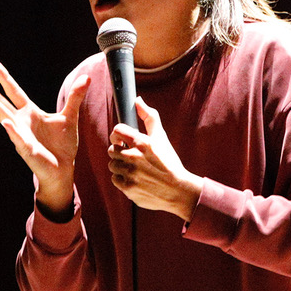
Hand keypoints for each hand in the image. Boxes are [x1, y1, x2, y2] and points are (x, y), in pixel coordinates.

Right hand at [0, 61, 89, 217]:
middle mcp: (22, 122)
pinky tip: (6, 123)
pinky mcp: (28, 150)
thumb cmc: (62, 145)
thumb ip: (75, 97)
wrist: (63, 169)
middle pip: (2, 102)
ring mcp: (22, 135)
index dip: (4, 78)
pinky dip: (13, 131)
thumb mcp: (69, 116)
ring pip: (5, 118)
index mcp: (30, 113)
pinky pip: (19, 139)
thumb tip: (86, 77)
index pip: (14, 92)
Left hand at [108, 98, 202, 219]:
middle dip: (119, 151)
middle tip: (130, 156)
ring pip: (112, 164)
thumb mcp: (161, 137)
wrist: (178, 190)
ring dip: (120, 165)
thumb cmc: (169, 162)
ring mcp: (129, 173)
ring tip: (133, 168)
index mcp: (142, 142)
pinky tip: (133, 178)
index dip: (118, 134)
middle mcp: (133, 157)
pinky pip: (114, 179)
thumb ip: (149, 116)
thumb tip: (137, 100)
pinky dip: (121, 179)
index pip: (117, 130)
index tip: (121, 139)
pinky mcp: (127, 188)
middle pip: (111, 149)